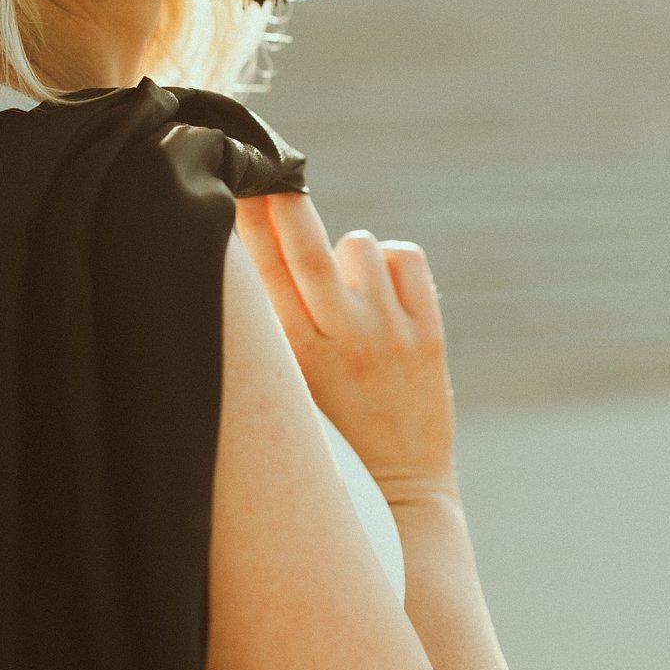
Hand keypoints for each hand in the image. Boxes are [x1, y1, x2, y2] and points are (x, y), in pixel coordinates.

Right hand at [233, 191, 458, 508]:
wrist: (399, 494)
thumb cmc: (328, 443)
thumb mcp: (287, 391)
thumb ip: (271, 333)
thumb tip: (250, 258)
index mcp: (296, 359)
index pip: (265, 273)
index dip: (251, 221)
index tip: (241, 184)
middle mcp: (344, 342)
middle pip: (308, 250)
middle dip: (285, 206)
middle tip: (272, 174)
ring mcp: (391, 336)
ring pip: (362, 246)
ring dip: (347, 252)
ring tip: (345, 287)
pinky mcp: (428, 336)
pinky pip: (407, 259)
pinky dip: (390, 261)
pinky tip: (380, 289)